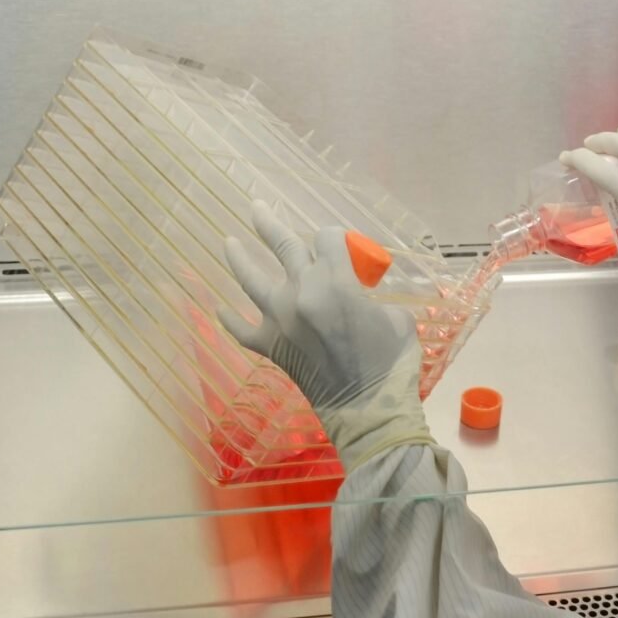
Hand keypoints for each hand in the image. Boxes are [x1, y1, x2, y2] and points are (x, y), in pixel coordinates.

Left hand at [221, 202, 432, 470]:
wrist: (369, 409)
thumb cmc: (392, 362)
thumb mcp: (396, 317)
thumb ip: (372, 298)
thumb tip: (361, 298)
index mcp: (336, 281)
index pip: (327, 238)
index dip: (335, 235)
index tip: (339, 241)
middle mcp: (302, 293)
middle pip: (283, 245)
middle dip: (269, 223)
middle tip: (257, 207)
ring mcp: (281, 320)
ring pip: (251, 279)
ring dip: (239, 257)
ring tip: (229, 241)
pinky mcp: (272, 347)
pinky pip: (242, 330)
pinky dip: (231, 319)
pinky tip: (220, 309)